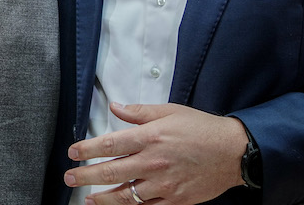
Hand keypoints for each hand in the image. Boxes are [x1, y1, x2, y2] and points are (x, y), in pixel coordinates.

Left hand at [65, 103, 246, 204]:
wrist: (233, 152)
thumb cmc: (202, 129)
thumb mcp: (169, 111)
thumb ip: (139, 112)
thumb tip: (116, 107)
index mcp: (150, 137)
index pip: (109, 144)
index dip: (87, 149)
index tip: (73, 152)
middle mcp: (153, 162)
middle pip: (111, 171)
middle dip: (87, 175)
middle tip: (70, 177)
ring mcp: (164, 184)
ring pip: (126, 195)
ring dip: (103, 197)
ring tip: (88, 198)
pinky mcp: (174, 199)